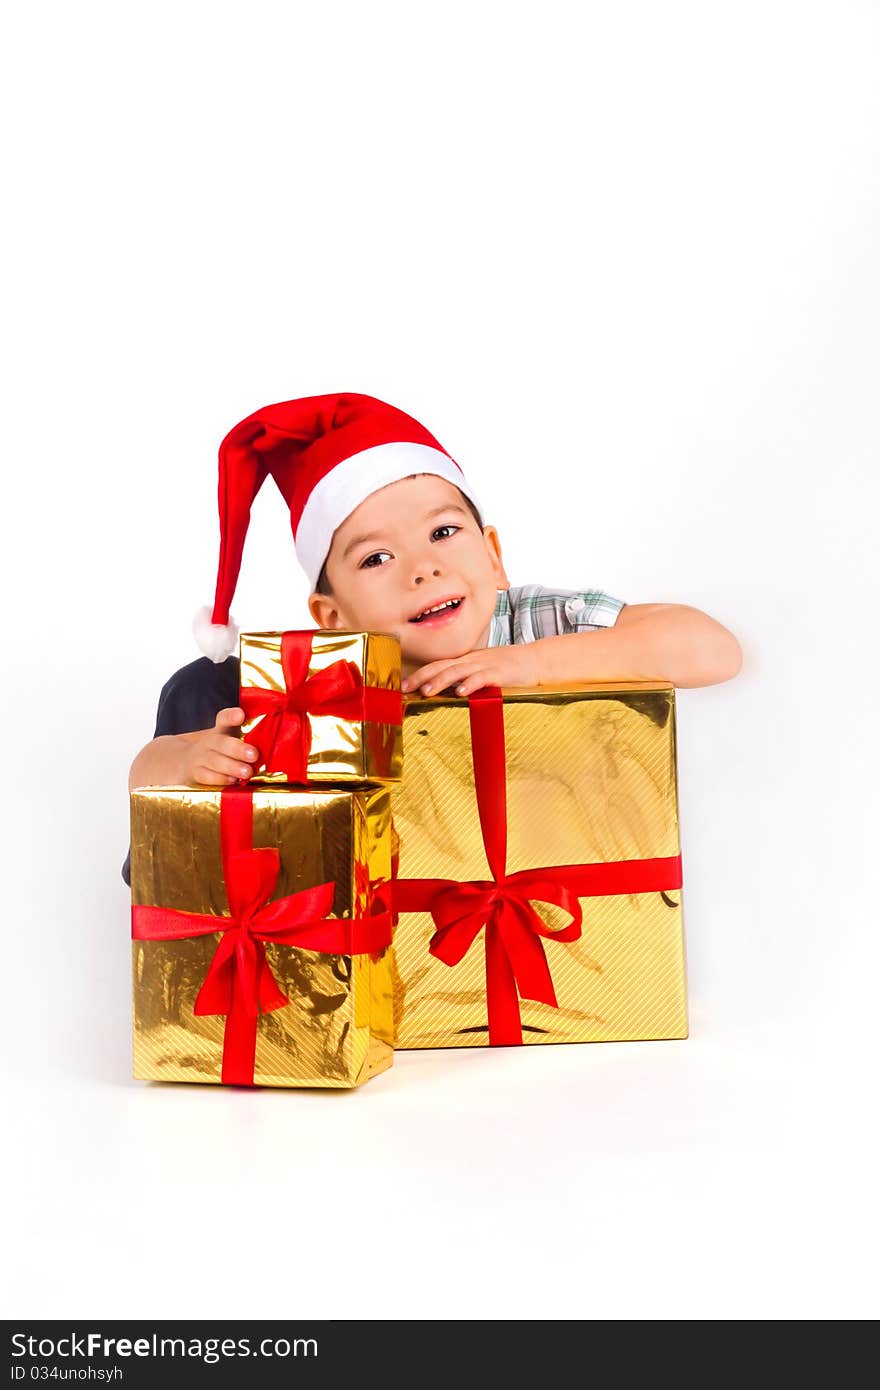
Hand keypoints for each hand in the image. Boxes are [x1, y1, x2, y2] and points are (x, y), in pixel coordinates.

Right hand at [179, 707, 259, 785]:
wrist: (187, 761)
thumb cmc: (220, 751)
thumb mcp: (230, 738)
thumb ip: (251, 736)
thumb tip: (282, 732)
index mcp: (221, 730)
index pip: (223, 718)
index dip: (231, 716)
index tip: (241, 715)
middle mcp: (210, 742)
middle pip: (221, 742)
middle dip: (238, 749)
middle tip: (254, 754)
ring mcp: (200, 758)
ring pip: (214, 760)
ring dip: (231, 766)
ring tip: (247, 772)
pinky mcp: (196, 773)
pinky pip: (206, 776)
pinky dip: (220, 779)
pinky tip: (232, 781)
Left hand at [401, 645, 539, 697]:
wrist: (534, 661)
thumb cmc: (506, 669)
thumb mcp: (481, 671)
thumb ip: (463, 678)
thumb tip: (443, 691)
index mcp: (465, 661)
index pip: (437, 665)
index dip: (418, 674)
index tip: (402, 686)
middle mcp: (471, 661)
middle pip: (441, 666)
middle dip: (422, 677)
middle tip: (405, 688)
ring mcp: (485, 665)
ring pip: (457, 671)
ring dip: (440, 681)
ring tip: (426, 690)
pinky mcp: (499, 673)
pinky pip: (482, 678)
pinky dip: (471, 684)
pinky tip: (461, 692)